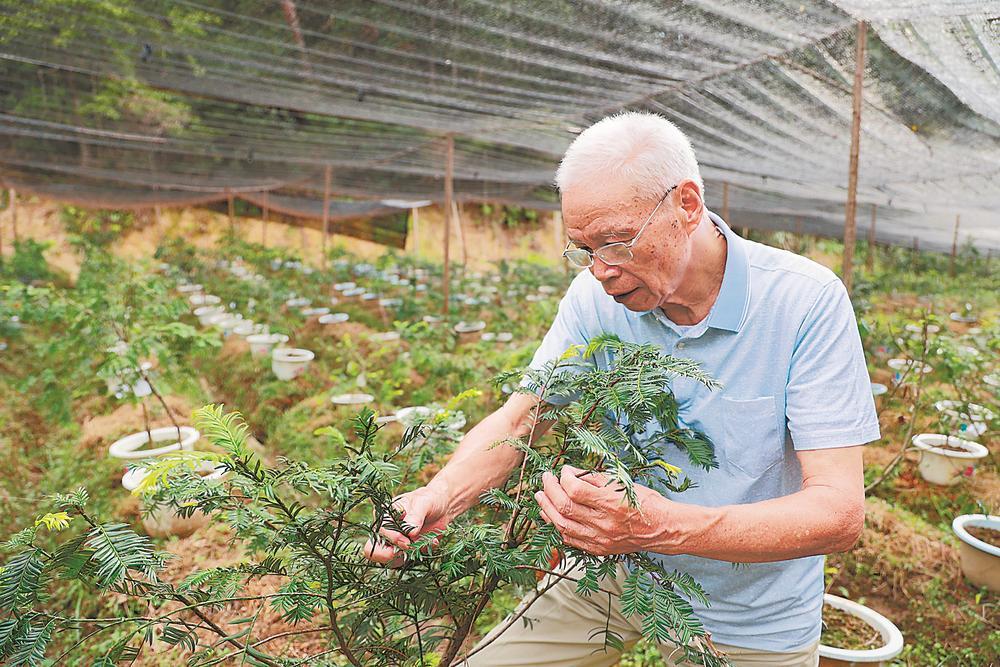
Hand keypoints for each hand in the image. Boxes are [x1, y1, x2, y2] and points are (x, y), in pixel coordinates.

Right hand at [363, 484, 450, 567]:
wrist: (442, 508)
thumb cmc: (429, 500)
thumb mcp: (423, 502)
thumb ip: (416, 515)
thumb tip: (410, 532)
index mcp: (385, 515)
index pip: (379, 531)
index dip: (393, 538)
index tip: (408, 540)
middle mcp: (385, 531)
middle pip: (372, 550)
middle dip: (389, 555)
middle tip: (408, 550)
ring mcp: (394, 543)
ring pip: (389, 560)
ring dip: (408, 555)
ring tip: (425, 543)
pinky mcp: (405, 552)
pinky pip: (406, 561)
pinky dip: (420, 554)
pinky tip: (432, 542)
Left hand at [534, 465, 669, 556]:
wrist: (662, 529)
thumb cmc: (645, 502)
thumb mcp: (622, 483)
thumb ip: (594, 479)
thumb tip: (570, 473)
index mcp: (611, 503)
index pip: (575, 489)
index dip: (564, 477)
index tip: (564, 471)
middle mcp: (603, 523)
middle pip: (564, 507)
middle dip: (550, 490)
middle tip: (545, 479)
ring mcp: (599, 539)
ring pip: (562, 525)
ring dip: (547, 509)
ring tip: (541, 497)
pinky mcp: (598, 549)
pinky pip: (570, 539)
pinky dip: (558, 526)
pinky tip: (552, 516)